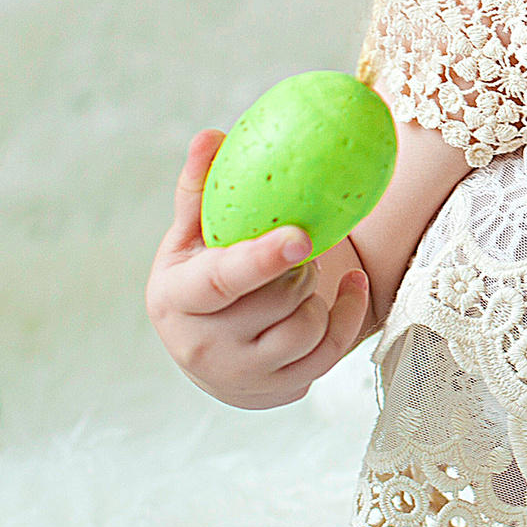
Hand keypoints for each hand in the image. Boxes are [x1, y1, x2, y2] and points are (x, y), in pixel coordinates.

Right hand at [145, 128, 371, 408]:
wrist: (209, 350)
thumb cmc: (200, 276)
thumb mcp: (189, 237)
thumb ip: (199, 189)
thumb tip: (211, 135)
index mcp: (175, 299)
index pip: (221, 281)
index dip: (261, 259)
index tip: (300, 235)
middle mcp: (201, 346)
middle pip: (274, 299)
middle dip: (294, 266)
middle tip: (295, 242)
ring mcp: (240, 376)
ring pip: (305, 327)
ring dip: (315, 291)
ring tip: (303, 271)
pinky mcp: (278, 391)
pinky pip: (330, 352)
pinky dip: (348, 313)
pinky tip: (352, 284)